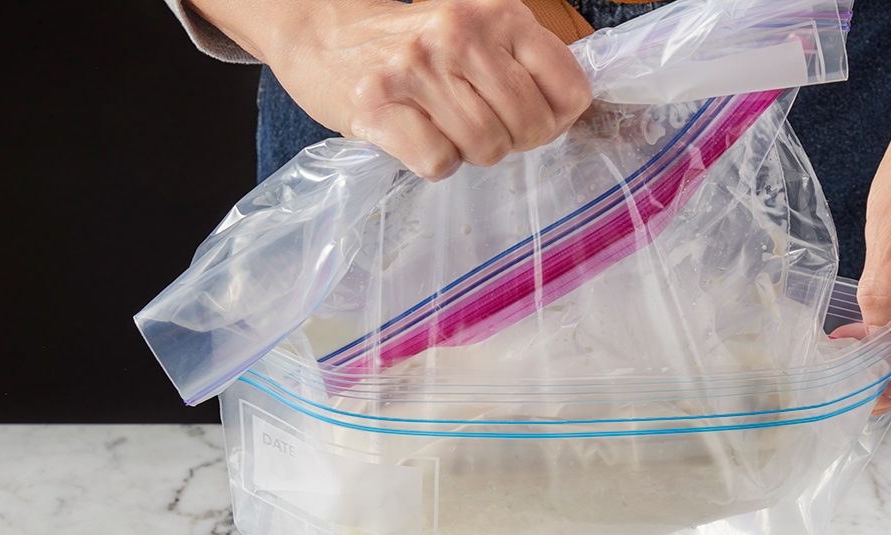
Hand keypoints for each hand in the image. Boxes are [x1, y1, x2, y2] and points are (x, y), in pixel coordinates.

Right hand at [247, 0, 590, 178]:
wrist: (321, 35)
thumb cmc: (411, 46)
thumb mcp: (476, 32)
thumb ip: (522, 64)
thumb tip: (565, 117)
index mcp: (499, 13)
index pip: (569, 88)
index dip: (557, 120)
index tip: (532, 122)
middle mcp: (461, 33)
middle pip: (530, 126)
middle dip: (511, 142)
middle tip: (479, 128)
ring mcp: (417, 68)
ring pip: (487, 148)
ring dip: (469, 152)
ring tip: (442, 126)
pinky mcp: (378, 106)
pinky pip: (439, 163)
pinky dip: (434, 163)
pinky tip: (415, 137)